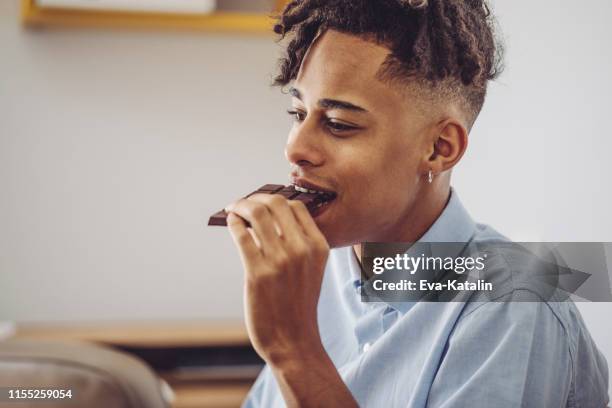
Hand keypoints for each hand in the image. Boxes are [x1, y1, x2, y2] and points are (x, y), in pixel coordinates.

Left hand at [225, 193, 329, 364]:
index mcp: (318, 247)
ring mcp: (280, 260)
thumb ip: (298, 244)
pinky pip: (241, 235)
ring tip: (233, 210)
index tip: (262, 201)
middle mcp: (301, 249)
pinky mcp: (257, 272)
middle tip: (243, 203)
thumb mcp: (311, 269)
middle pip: (276, 203)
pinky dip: (234, 223)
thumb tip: (266, 218)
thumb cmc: (298, 305)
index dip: (275, 199)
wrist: (293, 340)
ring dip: (240, 206)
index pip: (296, 206)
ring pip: (257, 214)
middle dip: (255, 198)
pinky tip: (231, 223)